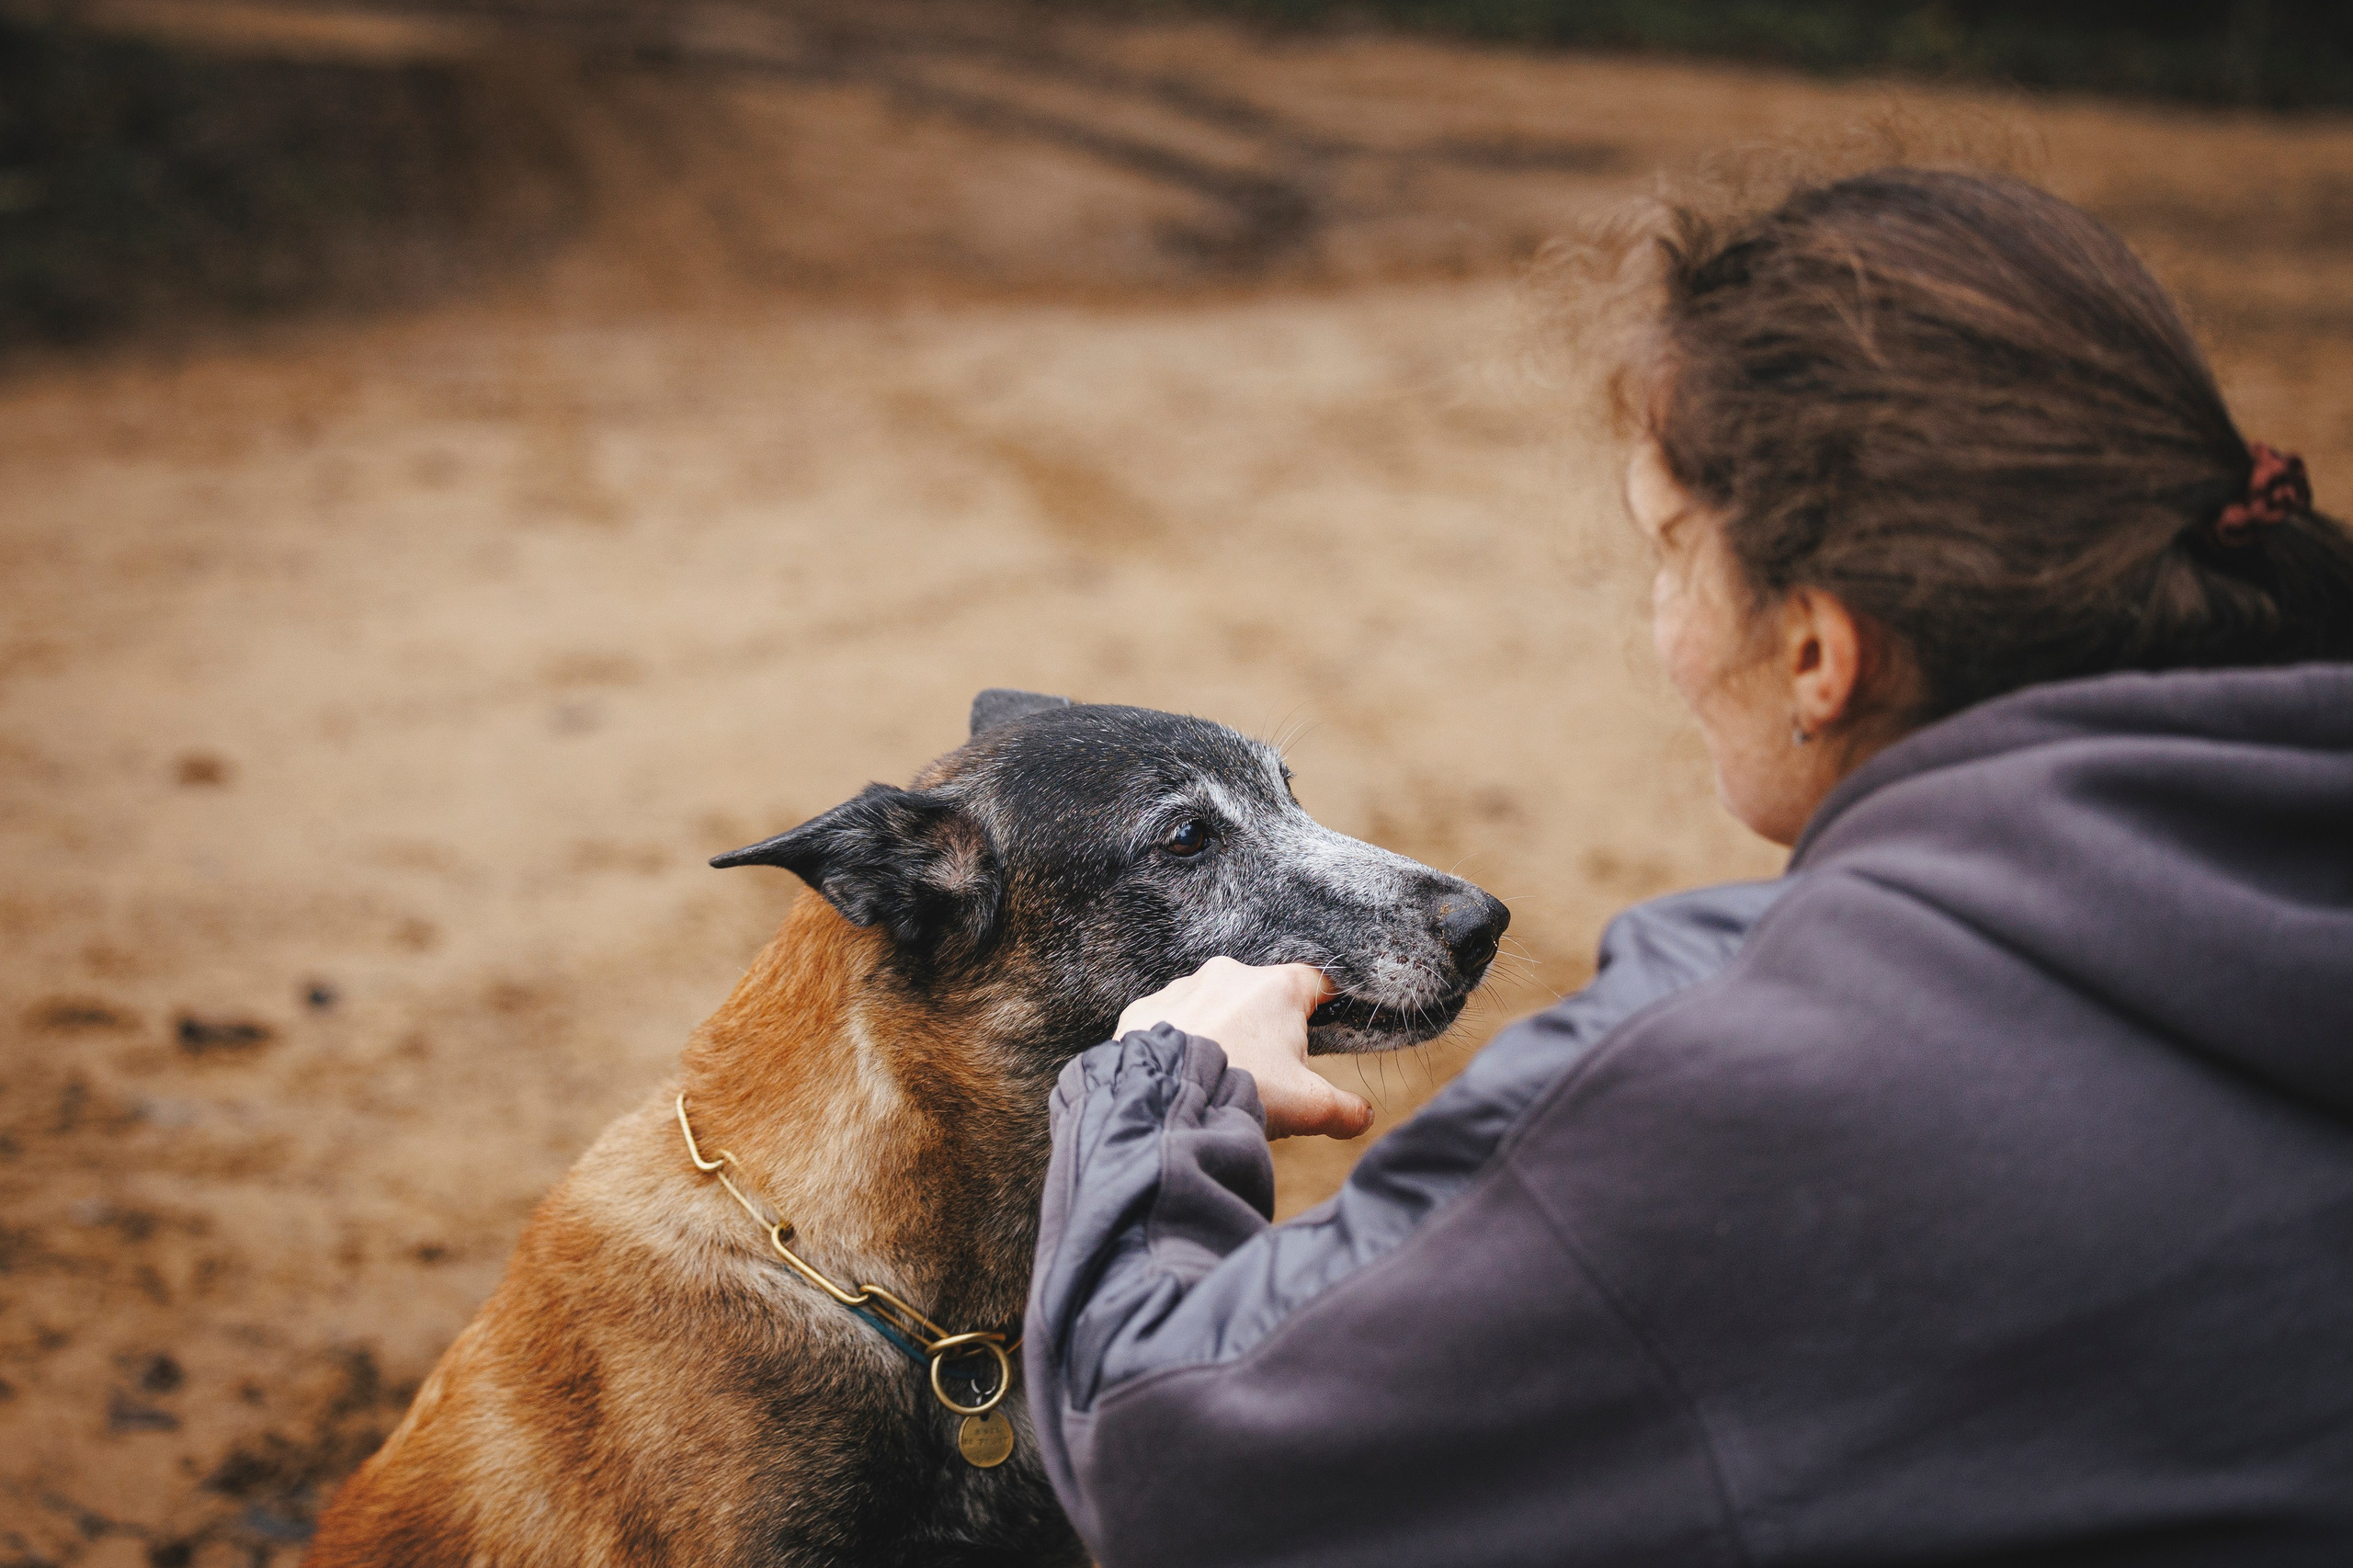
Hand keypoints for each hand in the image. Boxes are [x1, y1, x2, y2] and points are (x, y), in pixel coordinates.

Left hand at [1116, 958, 1373, 1140]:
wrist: (1164, 1100)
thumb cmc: (1244, 1090)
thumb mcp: (1309, 1106)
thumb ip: (1345, 1110)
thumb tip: (1362, 1116)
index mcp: (1277, 987)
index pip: (1318, 982)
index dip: (1326, 1007)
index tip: (1325, 1031)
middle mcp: (1230, 974)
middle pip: (1264, 998)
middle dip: (1268, 1031)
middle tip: (1267, 1072)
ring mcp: (1183, 987)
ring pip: (1215, 1007)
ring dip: (1223, 1033)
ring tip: (1221, 1075)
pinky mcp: (1146, 1008)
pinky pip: (1171, 1020)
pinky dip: (1181, 1040)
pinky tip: (1182, 1072)